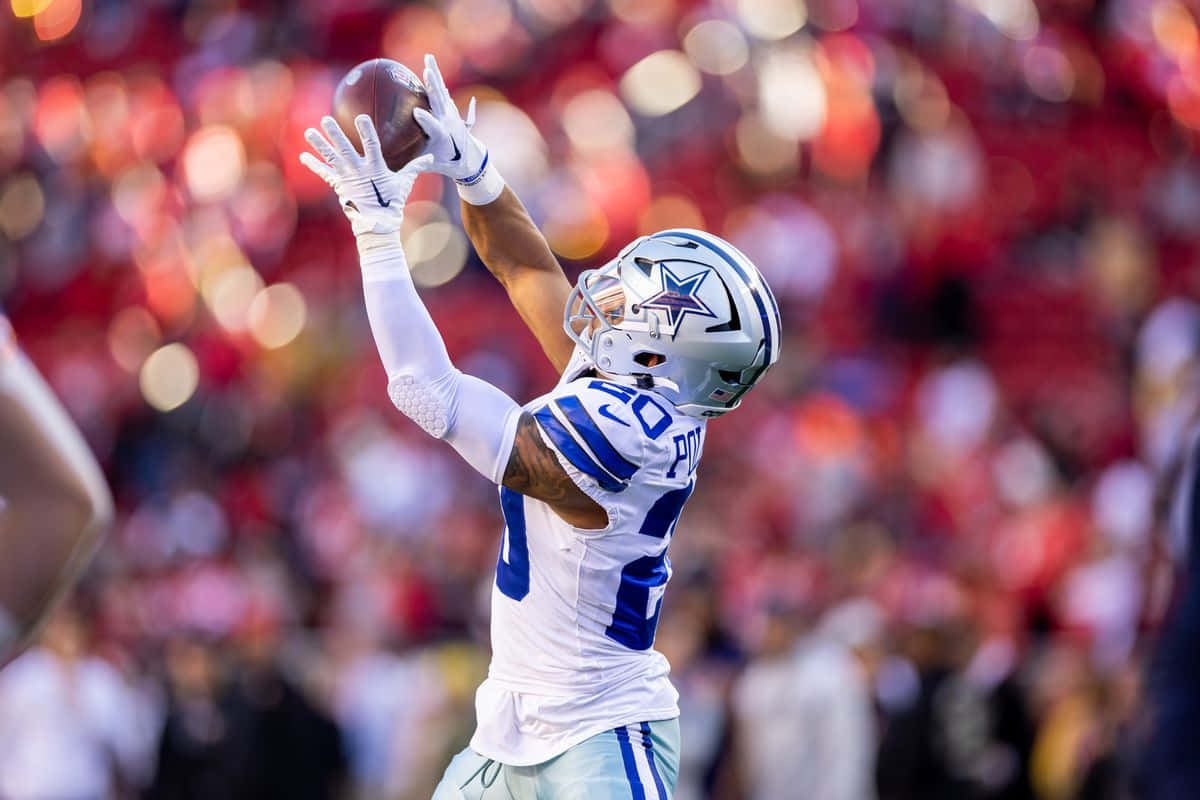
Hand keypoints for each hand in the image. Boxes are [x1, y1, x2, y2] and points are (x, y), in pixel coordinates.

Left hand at [300, 114, 432, 235]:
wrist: (377, 223)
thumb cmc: (392, 202)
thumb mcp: (404, 183)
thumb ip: (415, 167)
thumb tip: (431, 157)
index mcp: (376, 167)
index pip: (372, 145)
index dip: (366, 131)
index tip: (361, 117)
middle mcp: (359, 171)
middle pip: (345, 149)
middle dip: (335, 134)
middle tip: (326, 119)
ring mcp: (347, 178)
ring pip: (331, 158)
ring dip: (319, 145)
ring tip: (309, 131)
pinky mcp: (339, 186)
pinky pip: (324, 174)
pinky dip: (314, 165)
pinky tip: (303, 156)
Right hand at [414, 54, 489, 185]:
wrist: (471, 159)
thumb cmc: (448, 164)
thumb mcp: (432, 166)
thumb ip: (416, 164)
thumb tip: (394, 169)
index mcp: (444, 137)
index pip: (435, 127)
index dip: (427, 120)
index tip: (417, 111)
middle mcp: (449, 122)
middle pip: (441, 101)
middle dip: (434, 87)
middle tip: (427, 72)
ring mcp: (451, 113)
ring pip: (442, 91)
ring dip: (435, 74)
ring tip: (429, 58)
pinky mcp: (450, 108)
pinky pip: (442, 91)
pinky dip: (436, 79)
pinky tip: (429, 64)